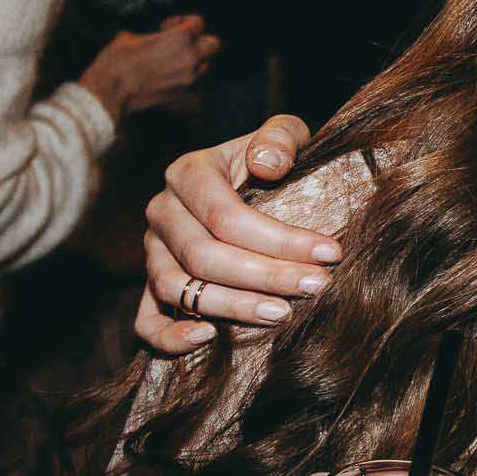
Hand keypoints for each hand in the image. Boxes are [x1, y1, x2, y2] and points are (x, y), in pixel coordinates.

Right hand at [79, 13, 220, 122]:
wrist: (109, 92)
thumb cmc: (116, 62)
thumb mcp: (130, 36)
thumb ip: (151, 35)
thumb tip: (152, 37)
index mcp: (179, 39)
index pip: (199, 23)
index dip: (185, 21)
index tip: (170, 26)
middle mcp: (189, 58)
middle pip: (213, 44)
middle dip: (200, 40)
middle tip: (181, 41)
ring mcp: (188, 78)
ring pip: (205, 65)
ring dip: (195, 60)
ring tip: (174, 59)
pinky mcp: (181, 93)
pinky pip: (192, 81)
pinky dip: (184, 76)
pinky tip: (166, 74)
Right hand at [134, 115, 334, 353]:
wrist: (249, 186)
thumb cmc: (271, 163)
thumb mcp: (282, 137)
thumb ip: (280, 137)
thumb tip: (267, 164)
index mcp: (188, 173)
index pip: (226, 216)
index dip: (280, 240)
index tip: (330, 253)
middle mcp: (163, 212)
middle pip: (204, 255)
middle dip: (266, 276)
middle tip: (316, 286)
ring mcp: (152, 252)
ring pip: (178, 289)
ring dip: (232, 307)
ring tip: (283, 313)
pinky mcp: (152, 287)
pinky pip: (146, 320)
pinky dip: (169, 336)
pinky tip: (208, 338)